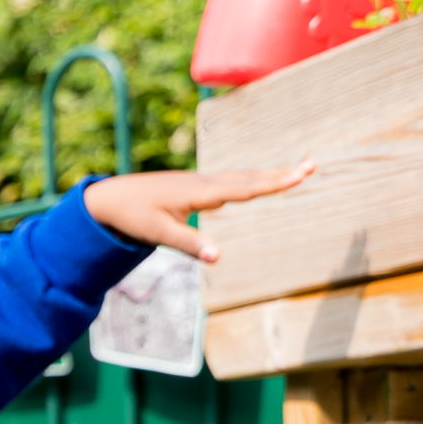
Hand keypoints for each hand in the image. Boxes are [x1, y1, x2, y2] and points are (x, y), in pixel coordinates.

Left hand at [81, 163, 316, 262]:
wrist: (110, 197)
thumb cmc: (132, 216)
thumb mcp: (158, 234)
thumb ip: (189, 244)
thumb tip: (218, 258)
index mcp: (199, 192)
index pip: (244, 189)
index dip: (274, 183)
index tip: (301, 174)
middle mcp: (203, 182)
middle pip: (249, 178)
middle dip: (281, 174)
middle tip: (312, 165)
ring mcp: (199, 182)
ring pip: (240, 177)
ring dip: (268, 175)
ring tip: (295, 171)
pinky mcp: (194, 187)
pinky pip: (229, 182)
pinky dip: (249, 180)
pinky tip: (257, 181)